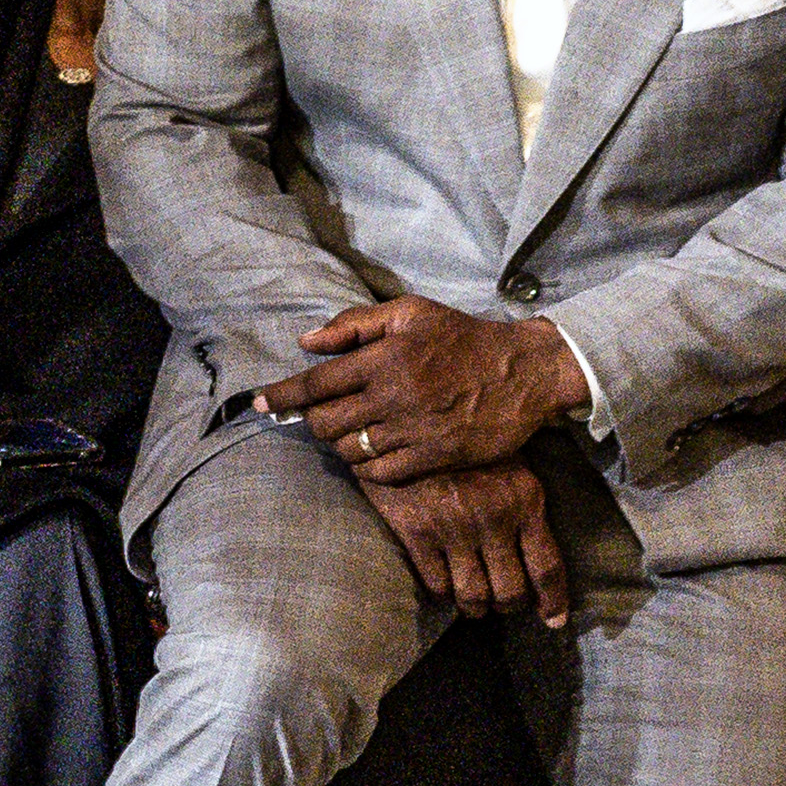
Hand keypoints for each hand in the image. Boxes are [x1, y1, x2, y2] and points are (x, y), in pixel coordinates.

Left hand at [267, 296, 584, 485]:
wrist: (526, 371)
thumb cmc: (463, 338)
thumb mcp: (411, 312)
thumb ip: (355, 324)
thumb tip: (306, 341)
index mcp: (384, 359)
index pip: (315, 383)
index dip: (281, 396)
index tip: (259, 403)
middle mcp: (394, 396)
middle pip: (325, 422)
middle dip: (315, 420)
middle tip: (324, 414)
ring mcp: (414, 429)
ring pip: (349, 450)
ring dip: (340, 444)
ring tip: (351, 432)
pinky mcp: (435, 456)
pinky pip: (380, 473)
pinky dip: (366, 468)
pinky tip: (373, 453)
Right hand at [362, 455, 574, 623]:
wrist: (405, 418)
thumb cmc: (463, 441)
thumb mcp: (508, 460)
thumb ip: (523, 502)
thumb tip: (534, 548)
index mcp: (525, 500)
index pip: (547, 567)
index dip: (553, 601)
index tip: (553, 621)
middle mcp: (494, 520)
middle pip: (511, 590)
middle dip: (508, 605)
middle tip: (502, 605)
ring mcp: (454, 529)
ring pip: (474, 595)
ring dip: (476, 607)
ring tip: (474, 605)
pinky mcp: (417, 533)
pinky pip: (437, 584)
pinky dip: (444, 594)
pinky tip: (445, 587)